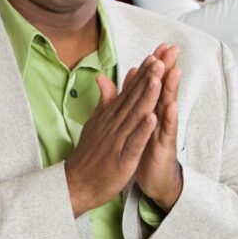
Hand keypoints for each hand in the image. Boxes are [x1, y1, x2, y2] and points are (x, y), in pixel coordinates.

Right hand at [64, 55, 162, 216]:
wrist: (76, 182)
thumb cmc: (89, 154)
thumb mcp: (95, 122)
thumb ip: (104, 100)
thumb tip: (104, 77)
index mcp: (110, 116)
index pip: (129, 91)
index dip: (143, 74)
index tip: (155, 56)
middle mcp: (114, 124)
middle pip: (134, 98)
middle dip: (148, 78)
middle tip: (161, 58)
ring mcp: (117, 140)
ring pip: (135, 115)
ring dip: (147, 97)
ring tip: (158, 79)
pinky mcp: (121, 158)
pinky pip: (133, 142)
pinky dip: (142, 130)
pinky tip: (151, 118)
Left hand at [135, 44, 182, 210]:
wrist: (154, 178)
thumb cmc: (145, 147)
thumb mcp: (137, 121)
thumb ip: (132, 97)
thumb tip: (131, 76)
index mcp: (151, 110)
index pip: (153, 84)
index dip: (156, 65)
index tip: (159, 45)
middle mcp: (160, 117)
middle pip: (164, 89)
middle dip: (168, 69)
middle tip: (172, 49)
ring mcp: (164, 131)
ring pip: (168, 106)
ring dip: (171, 89)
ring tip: (174, 70)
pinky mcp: (164, 147)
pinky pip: (167, 131)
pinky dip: (168, 119)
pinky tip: (170, 106)